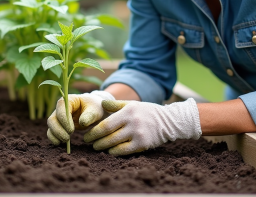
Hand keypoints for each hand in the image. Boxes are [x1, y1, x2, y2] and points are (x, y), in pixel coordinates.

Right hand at [47, 90, 114, 145]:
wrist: (94, 111)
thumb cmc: (95, 108)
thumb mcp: (95, 110)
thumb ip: (89, 115)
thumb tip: (82, 122)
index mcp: (69, 100)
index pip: (61, 108)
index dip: (64, 120)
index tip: (71, 130)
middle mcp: (61, 107)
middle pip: (52, 118)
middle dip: (58, 130)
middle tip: (67, 138)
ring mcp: (58, 116)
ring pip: (51, 125)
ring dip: (56, 134)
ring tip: (65, 141)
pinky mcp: (58, 124)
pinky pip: (51, 131)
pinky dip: (53, 138)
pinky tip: (59, 143)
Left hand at [84, 98, 201, 155]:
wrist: (168, 121)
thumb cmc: (146, 112)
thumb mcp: (132, 104)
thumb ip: (116, 105)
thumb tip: (101, 104)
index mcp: (128, 111)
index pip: (106, 124)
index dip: (94, 131)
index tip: (87, 135)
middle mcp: (132, 122)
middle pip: (108, 135)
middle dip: (96, 140)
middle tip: (89, 143)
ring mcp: (138, 134)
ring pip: (114, 144)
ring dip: (103, 147)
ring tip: (97, 147)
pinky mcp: (143, 144)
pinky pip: (124, 151)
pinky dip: (114, 152)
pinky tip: (110, 151)